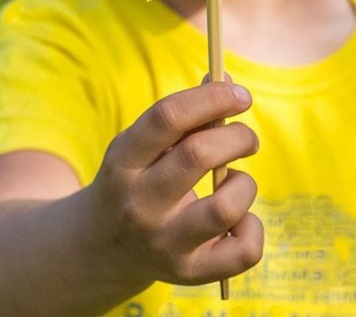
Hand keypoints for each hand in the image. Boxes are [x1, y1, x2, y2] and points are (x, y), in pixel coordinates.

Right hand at [86, 81, 262, 286]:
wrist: (103, 247)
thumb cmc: (137, 179)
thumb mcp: (143, 144)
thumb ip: (184, 115)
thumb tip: (227, 81)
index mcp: (124, 161)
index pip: (168, 117)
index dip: (211, 98)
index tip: (241, 95)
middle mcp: (139, 204)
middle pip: (198, 156)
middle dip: (237, 137)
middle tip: (247, 137)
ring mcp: (163, 243)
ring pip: (224, 208)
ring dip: (244, 184)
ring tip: (237, 181)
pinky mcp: (188, 273)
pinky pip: (241, 251)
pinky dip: (253, 228)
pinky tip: (240, 219)